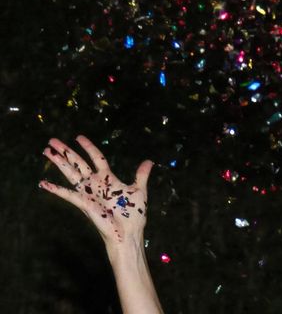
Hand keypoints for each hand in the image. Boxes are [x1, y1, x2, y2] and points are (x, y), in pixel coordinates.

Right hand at [39, 135, 153, 247]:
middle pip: (78, 162)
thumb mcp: (139, 190)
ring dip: (58, 162)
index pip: (96, 158)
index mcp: (108, 179)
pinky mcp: (85, 203)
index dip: (88, 147)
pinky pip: (68, 194)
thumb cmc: (133, 214)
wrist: (129, 233)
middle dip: (66, 151)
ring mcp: (89, 193)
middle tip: (52, 140)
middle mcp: (95, 184)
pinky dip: (56, 189)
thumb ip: (141, 175)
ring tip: (46, 151)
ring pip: (70, 173)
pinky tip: (43, 183)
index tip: (79, 137)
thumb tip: (149, 161)